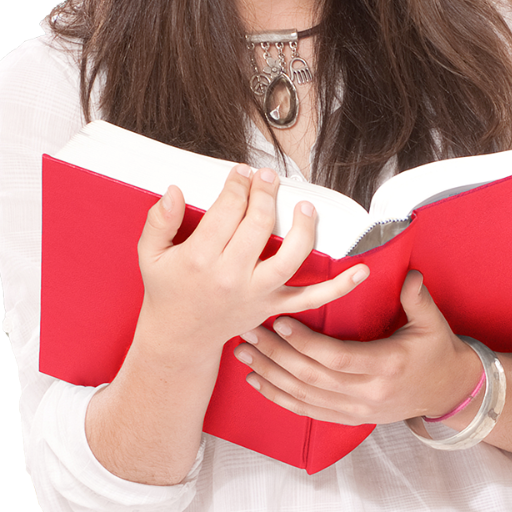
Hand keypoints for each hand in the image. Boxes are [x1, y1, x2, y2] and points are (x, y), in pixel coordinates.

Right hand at [136, 164, 368, 352]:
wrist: (179, 339)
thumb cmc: (168, 290)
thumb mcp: (150, 255)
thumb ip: (159, 221)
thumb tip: (174, 191)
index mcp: (200, 260)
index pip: (227, 210)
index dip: (238, 185)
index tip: (242, 173)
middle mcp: (232, 277)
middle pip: (258, 225)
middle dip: (266, 194)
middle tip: (267, 177)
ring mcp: (257, 294)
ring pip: (290, 258)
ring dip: (304, 228)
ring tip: (305, 206)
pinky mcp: (274, 307)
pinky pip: (313, 298)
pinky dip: (340, 287)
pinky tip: (362, 270)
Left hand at [232, 270, 483, 425]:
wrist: (446, 392)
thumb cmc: (437, 352)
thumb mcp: (433, 323)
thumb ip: (417, 299)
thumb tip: (410, 274)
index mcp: (386, 366)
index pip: (337, 358)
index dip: (305, 343)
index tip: (280, 321)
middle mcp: (367, 393)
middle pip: (311, 377)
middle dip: (275, 355)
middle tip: (248, 332)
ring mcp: (356, 410)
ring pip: (303, 396)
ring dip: (270, 375)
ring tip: (244, 353)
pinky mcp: (348, 418)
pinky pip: (307, 411)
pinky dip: (279, 398)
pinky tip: (258, 382)